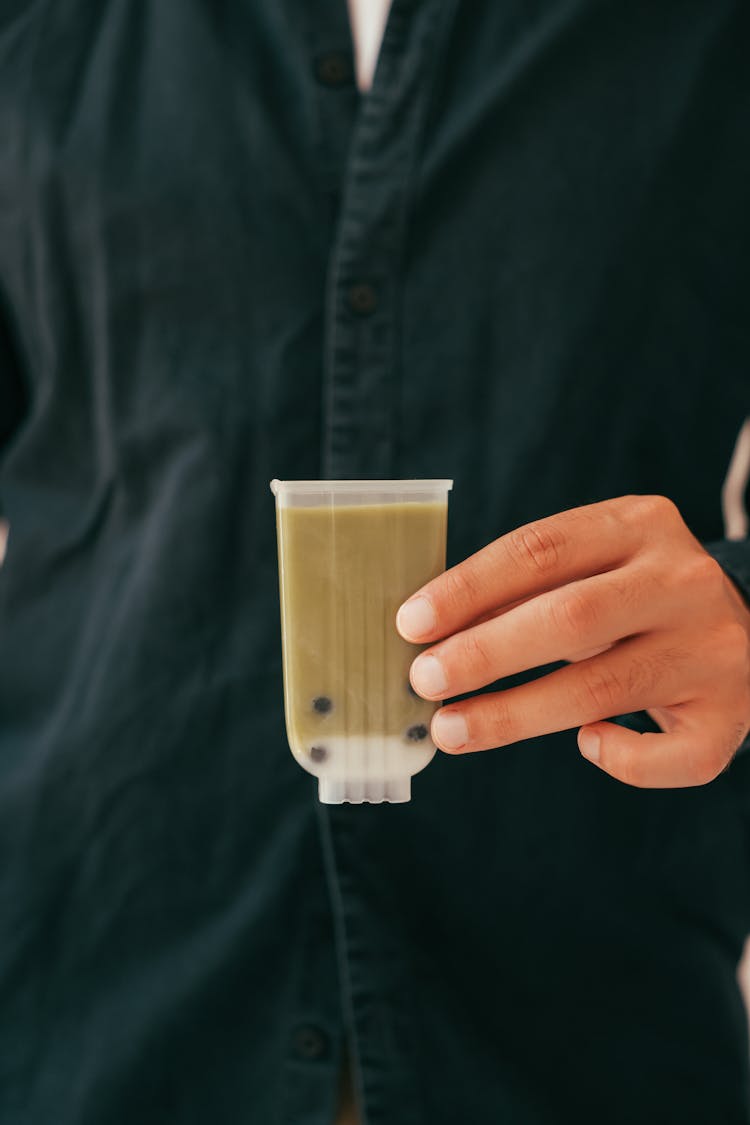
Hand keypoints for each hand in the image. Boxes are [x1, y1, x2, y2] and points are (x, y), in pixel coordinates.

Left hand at [396, 495, 749, 787]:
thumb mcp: (589, 569)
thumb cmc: (632, 600)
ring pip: (604, 689)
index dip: (469, 588)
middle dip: (485, 652)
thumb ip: (524, 591)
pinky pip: (669, 754)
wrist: (745, 631)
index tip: (411, 623)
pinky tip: (588, 743)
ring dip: (515, 714)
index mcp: (640, 525)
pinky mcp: (732, 712)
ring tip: (451, 730)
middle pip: (572, 617)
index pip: (542, 549)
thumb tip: (427, 634)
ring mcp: (714, 647)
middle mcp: (682, 579)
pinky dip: (620, 758)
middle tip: (424, 680)